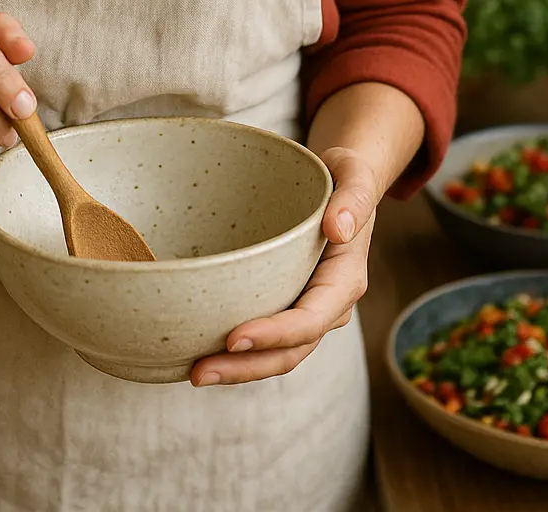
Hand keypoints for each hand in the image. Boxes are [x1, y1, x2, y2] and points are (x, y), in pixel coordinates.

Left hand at [190, 146, 379, 386]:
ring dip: (237, 368)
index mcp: (344, 280)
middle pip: (289, 352)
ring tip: (193, 372)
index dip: (274, 335)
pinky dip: (238, 352)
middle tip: (197, 372)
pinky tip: (201, 350)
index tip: (233, 338)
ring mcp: (306, 309)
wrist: (340, 184)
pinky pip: (266, 338)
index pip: (310, 320)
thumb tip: (338, 228)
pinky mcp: (286, 304)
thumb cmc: (343, 177)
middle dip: (245, 367)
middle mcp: (327, 305)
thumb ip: (353, 198)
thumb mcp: (354, 175)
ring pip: (276, 354)